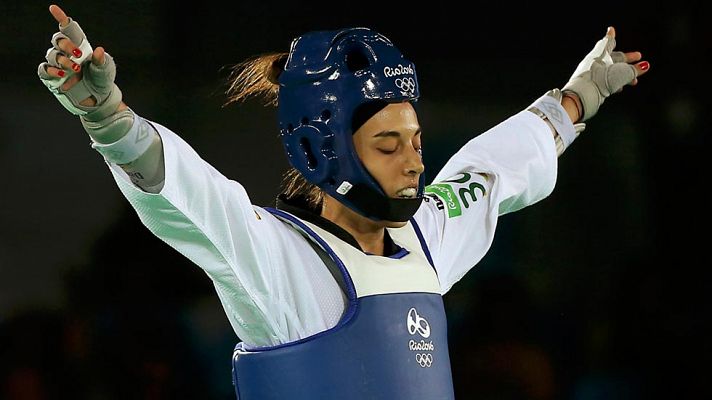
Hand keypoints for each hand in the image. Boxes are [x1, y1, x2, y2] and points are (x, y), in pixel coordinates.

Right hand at [38, 4, 121, 119]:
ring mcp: (58, 65)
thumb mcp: (105, 70)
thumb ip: (101, 61)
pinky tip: (62, 74)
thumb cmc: (102, 81)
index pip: (68, 29)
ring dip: (63, 60)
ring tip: (75, 69)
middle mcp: (67, 53)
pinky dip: (52, 70)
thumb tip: (98, 50)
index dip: (60, 17)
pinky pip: (44, 69)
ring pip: (52, 54)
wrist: (98, 100)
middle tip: (78, 55)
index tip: (53, 9)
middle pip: (58, 39)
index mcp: (80, 46)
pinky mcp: (52, 77)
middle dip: (66, 44)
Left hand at [562, 27, 649, 121]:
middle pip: (614, 59)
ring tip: (634, 80)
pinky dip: (614, 83)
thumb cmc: (601, 80)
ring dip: (624, 74)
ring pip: (611, 72)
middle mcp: (595, 63)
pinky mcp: (591, 85)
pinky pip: (605, 81)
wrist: (582, 95)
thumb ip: (634, 70)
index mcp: (600, 55)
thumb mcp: (622, 73)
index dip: (612, 37)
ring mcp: (592, 74)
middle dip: (627, 59)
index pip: (608, 43)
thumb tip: (645, 65)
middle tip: (638, 57)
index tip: (611, 30)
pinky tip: (619, 88)